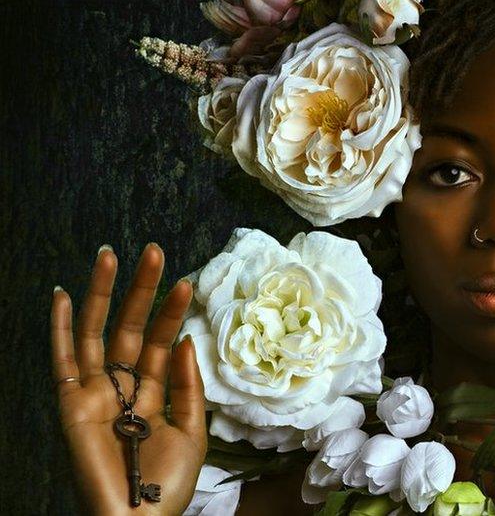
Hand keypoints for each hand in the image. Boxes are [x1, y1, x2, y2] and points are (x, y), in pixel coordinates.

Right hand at [51, 243, 206, 514]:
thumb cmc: (167, 485)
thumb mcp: (193, 430)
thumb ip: (189, 385)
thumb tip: (188, 340)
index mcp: (154, 393)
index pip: (164, 343)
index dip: (174, 312)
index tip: (186, 281)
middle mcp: (122, 387)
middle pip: (131, 328)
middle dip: (142, 290)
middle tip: (154, 250)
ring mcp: (95, 393)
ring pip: (96, 333)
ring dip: (102, 294)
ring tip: (112, 255)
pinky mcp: (71, 405)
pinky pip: (63, 360)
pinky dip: (60, 328)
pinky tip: (62, 295)